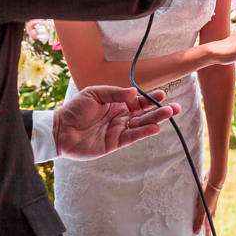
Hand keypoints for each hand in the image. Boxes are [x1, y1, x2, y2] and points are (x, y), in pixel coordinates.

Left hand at [53, 86, 180, 159]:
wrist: (60, 129)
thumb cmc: (75, 109)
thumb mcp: (94, 94)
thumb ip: (114, 93)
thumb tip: (134, 92)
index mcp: (116, 104)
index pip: (137, 101)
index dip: (150, 98)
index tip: (163, 94)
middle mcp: (120, 117)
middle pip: (144, 113)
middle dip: (159, 110)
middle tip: (175, 107)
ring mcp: (118, 130)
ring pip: (141, 124)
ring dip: (155, 119)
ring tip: (169, 113)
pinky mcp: (114, 143)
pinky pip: (132, 136)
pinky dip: (144, 132)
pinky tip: (155, 127)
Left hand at [193, 179, 221, 235]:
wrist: (213, 181)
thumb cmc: (208, 195)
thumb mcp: (202, 210)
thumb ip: (199, 221)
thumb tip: (196, 232)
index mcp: (210, 214)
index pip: (208, 226)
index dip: (207, 233)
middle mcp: (210, 209)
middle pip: (207, 220)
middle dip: (204, 226)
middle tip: (202, 231)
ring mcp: (208, 203)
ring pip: (205, 212)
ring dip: (201, 217)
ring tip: (198, 219)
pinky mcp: (206, 196)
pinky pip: (202, 205)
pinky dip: (200, 208)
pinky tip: (196, 205)